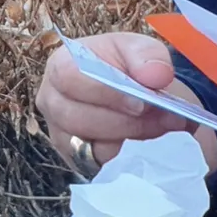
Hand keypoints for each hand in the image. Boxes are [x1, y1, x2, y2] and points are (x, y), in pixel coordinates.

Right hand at [37, 32, 197, 172]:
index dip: (105, 92)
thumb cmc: (128, 66)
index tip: (141, 103)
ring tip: (161, 127)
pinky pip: (99, 166)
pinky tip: (145, 142)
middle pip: (77, 118)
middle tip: (164, 118)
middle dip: (124, 122)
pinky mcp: (76, 160)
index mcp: (61, 66)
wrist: (133, 90)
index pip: (70, 78)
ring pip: (89, 147)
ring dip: (130, 140)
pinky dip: (126, 157)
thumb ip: (148, 55)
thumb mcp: (140, 50)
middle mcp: (52, 102)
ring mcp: (61, 134)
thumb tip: (156, 75)